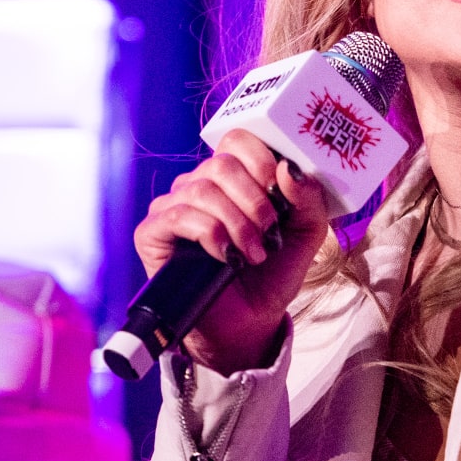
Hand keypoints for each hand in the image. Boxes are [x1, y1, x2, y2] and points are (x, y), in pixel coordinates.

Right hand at [135, 129, 331, 373]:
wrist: (251, 321)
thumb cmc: (273, 274)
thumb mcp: (305, 234)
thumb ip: (308, 198)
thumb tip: (288, 168)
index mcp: (234, 178)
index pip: (237, 139)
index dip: (261, 159)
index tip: (281, 192)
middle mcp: (199, 185)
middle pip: (222, 163)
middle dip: (255, 200)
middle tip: (270, 232)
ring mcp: (173, 206)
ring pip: (202, 189)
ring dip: (238, 224)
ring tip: (254, 253)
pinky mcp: (153, 233)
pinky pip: (178, 215)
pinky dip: (211, 234)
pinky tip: (227, 256)